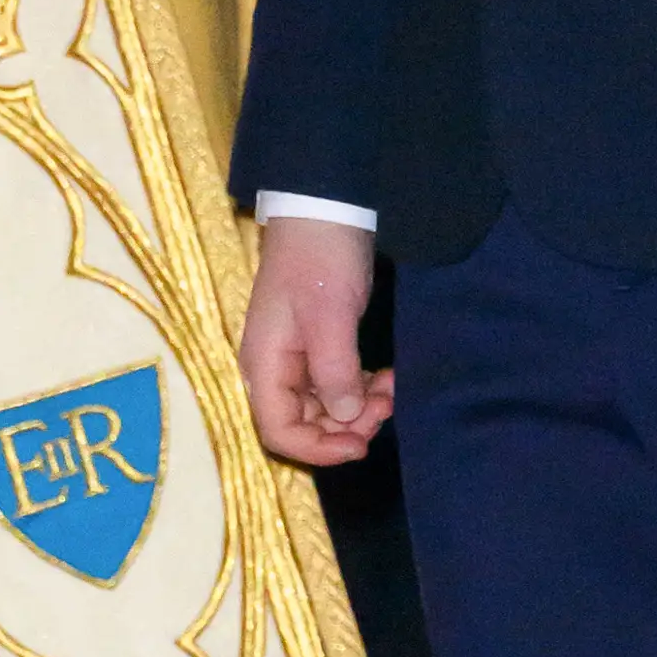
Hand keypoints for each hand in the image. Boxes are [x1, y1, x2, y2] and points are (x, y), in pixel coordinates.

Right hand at [240, 212, 390, 465]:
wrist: (325, 208)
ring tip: (391, 390)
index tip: (360, 445)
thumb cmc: (321, 259)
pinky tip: (386, 378)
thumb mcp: (330, 316)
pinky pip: (334, 383)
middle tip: (386, 408)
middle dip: (345, 427)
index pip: (279, 431)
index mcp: (265, 364)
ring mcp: (295, 355)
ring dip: (357, 408)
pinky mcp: (317, 343)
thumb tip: (343, 418)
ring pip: (322, 406)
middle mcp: (274, 367)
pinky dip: (359, 388)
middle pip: (302, 423)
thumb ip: (334, 371)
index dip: (317, 449)